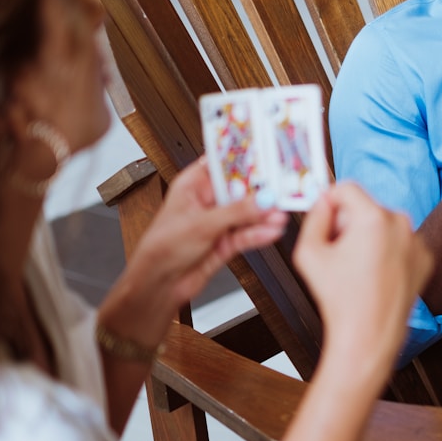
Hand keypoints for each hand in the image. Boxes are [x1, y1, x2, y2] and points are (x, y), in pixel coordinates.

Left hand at [123, 158, 287, 324]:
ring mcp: (217, 223)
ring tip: (280, 215)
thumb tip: (262, 201)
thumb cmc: (162, 248)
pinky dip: (259, 233)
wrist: (160, 283)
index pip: (223, 165)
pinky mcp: (225, 243)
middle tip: (281, 190)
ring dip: (263, 216)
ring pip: (246, 214)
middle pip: (240, 190)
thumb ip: (236, 212)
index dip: (244, 160)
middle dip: (260, 192)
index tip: (266, 157)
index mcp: (193, 185)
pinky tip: (271, 231)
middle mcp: (207, 202)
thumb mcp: (201, 224)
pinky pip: (246, 235)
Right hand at [293, 182, 432, 379]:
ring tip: (358, 270)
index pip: (346, 188)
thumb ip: (314, 217)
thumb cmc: (340, 299)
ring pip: (383, 224)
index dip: (330, 201)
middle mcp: (400, 223)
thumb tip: (323, 201)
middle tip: (338, 253)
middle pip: (365, 206)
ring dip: (369, 237)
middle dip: (349, 223)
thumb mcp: (309, 252)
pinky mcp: (425, 258)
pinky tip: (376, 276)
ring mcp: (416, 241)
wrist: (369, 335)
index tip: (324, 217)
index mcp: (372, 217)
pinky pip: (400, 243)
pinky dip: (387, 253)